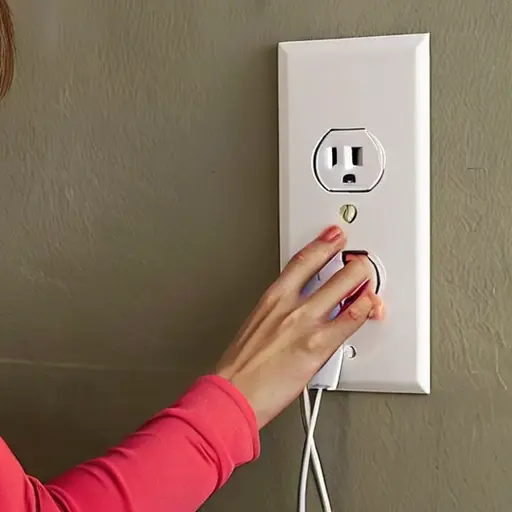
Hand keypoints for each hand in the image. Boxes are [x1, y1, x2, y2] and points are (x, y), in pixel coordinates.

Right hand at [216, 225, 383, 427]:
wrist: (233, 393)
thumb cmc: (240, 368)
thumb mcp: (256, 327)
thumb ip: (279, 314)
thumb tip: (295, 312)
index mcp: (272, 298)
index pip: (302, 260)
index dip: (322, 244)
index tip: (333, 235)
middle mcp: (290, 304)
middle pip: (329, 268)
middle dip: (350, 260)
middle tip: (359, 258)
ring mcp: (306, 322)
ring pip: (346, 286)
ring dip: (363, 278)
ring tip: (370, 278)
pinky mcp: (318, 345)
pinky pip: (350, 319)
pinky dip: (365, 307)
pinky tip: (371, 304)